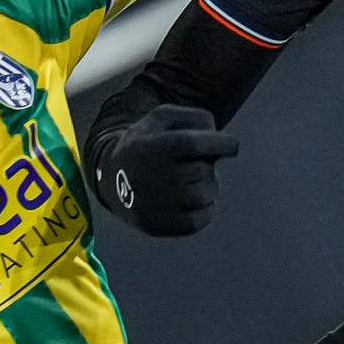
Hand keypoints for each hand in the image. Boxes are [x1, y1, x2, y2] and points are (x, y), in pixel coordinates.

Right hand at [95, 103, 239, 235]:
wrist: (112, 179)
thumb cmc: (146, 143)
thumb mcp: (162, 117)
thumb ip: (194, 117)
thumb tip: (217, 134)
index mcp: (158, 147)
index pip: (201, 144)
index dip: (224, 144)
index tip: (231, 146)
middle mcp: (159, 177)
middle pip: (206, 169)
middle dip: (207, 164)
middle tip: (192, 163)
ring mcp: (160, 205)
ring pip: (207, 194)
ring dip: (207, 186)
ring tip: (191, 181)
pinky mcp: (161, 226)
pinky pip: (203, 218)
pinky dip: (205, 208)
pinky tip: (192, 200)